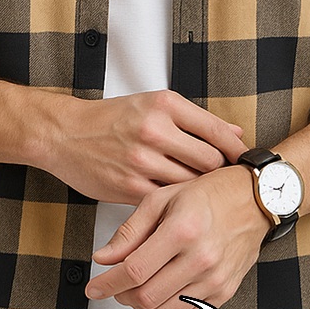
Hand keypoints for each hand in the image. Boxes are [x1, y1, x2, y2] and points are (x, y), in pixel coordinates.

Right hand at [37, 89, 244, 205]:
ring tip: (200, 192)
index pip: (216, 131)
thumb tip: (237, 134)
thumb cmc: (112, 119)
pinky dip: (174, 203)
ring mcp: (142, 160)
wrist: (65, 134)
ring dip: (197, 191)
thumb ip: (195, 120)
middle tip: (221, 180)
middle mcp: (154, 130)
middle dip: (218, 173)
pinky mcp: (130, 187)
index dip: (236, 150)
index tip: (244, 160)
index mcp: (164, 105)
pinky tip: (175, 201)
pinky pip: (167, 200)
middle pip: (209, 161)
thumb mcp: (153, 105)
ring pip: (190, 184)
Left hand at [84, 163, 270, 308]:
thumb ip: (130, 231)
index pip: (134, 270)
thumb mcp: (162, 198)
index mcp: (182, 230)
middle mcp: (201, 258)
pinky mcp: (225, 291)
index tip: (94, 288)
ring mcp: (215, 278)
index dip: (107, 283)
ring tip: (138, 288)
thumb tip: (103, 258)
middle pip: (146, 297)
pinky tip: (163, 294)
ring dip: (142, 308)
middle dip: (122, 295)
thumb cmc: (209, 194)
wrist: (254, 200)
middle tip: (117, 283)